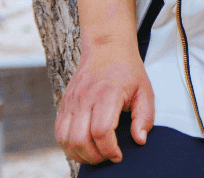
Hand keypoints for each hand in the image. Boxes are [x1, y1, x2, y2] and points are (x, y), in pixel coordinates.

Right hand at [55, 40, 153, 163]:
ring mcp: (72, 101)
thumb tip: (139, 140)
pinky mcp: (64, 103)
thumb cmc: (128, 70)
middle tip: (107, 157)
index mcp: (107, 94)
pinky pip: (58, 132)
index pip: (101, 130)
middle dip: (94, 157)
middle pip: (79, 139)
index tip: (119, 155)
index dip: (109, 149)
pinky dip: (68, 145)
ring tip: (96, 155)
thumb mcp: (145, 90)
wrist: (106, 47)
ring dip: (79, 154)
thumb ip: (144, 117)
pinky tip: (83, 147)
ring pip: (65, 139)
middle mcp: (85, 98)